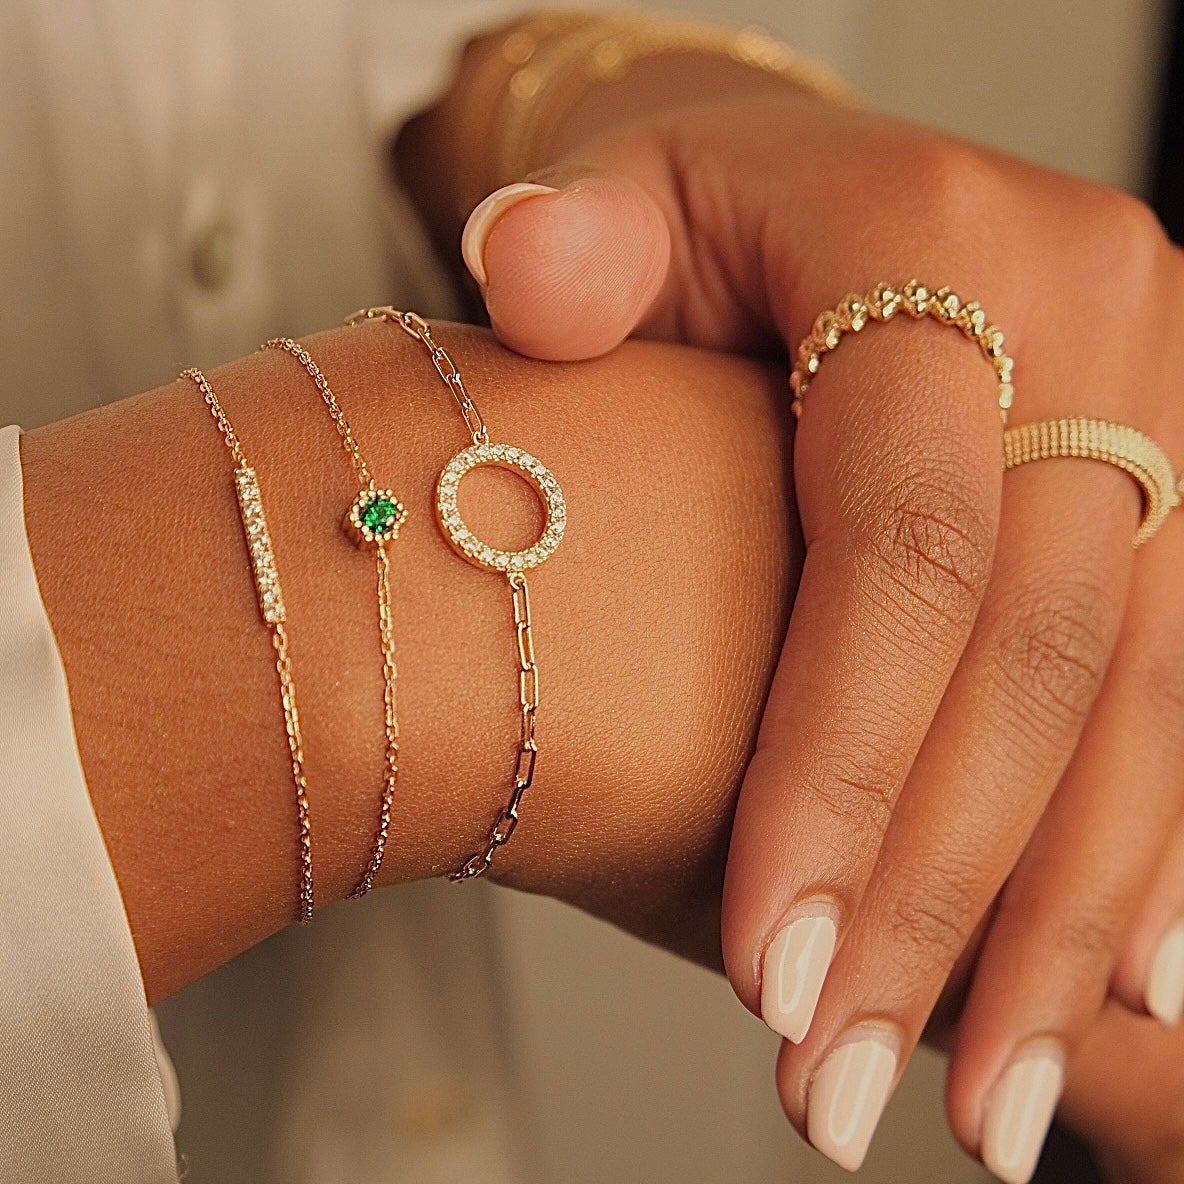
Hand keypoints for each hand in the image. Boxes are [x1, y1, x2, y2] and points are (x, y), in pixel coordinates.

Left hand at [454, 84, 1183, 1179]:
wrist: (805, 186)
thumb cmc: (693, 208)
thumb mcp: (620, 195)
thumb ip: (574, 243)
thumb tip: (530, 272)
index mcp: (943, 245)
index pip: (904, 548)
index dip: (843, 768)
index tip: (766, 967)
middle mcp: (1093, 320)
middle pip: (1034, 657)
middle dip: (943, 896)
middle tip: (847, 1087)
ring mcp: (1160, 402)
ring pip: (1140, 704)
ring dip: (1060, 923)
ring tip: (984, 1102)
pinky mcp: (1173, 480)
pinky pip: (1180, 686)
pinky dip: (1146, 846)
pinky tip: (1118, 986)